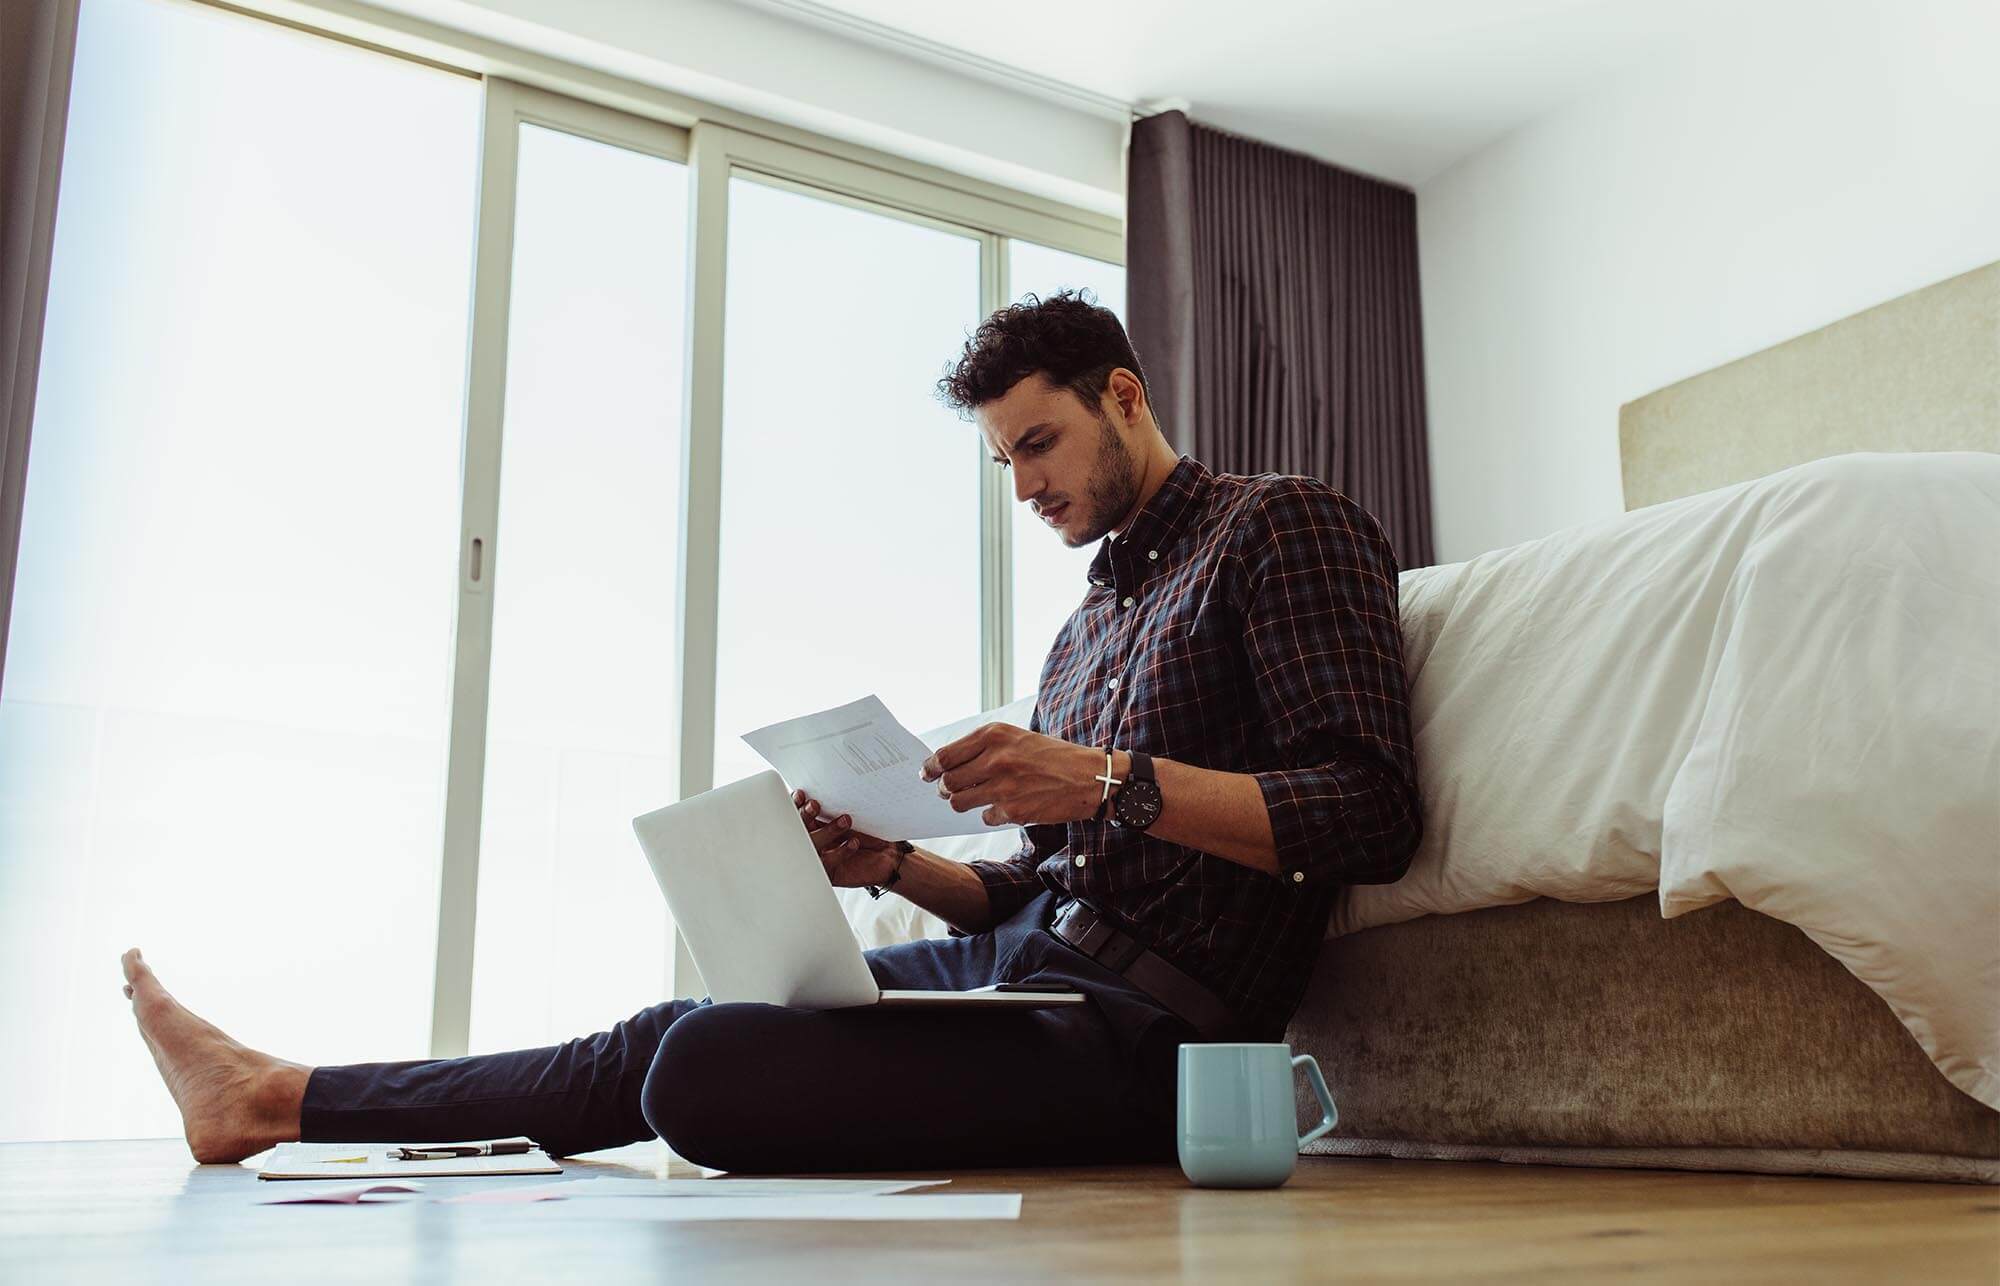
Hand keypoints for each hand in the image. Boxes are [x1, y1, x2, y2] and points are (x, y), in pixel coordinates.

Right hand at [793, 789, 902, 887]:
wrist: (886, 852)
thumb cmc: (866, 830)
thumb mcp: (850, 813)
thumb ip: (834, 807)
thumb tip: (823, 794)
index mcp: (812, 823)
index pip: (796, 814)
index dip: (796, 805)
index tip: (802, 795)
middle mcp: (813, 840)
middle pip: (798, 830)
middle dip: (804, 816)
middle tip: (815, 805)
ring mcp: (819, 857)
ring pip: (813, 847)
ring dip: (827, 831)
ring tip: (846, 820)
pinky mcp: (829, 872)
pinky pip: (830, 863)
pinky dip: (842, 852)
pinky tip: (854, 843)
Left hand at [919, 724, 1102, 825]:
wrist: (1088, 777)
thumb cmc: (1051, 755)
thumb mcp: (1016, 737)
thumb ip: (982, 747)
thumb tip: (946, 764)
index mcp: (994, 735)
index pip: (945, 755)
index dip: (930, 768)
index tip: (927, 773)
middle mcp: (996, 759)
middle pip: (948, 782)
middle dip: (944, 789)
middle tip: (947, 790)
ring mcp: (1004, 787)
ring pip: (959, 802)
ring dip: (962, 803)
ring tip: (974, 798)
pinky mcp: (1013, 811)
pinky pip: (984, 817)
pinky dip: (989, 814)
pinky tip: (1005, 805)